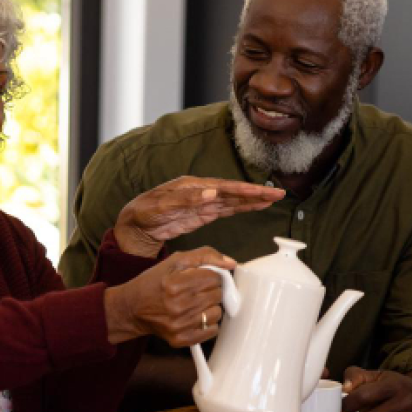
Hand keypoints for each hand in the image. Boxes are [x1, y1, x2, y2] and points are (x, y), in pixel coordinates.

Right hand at [104, 247, 235, 346]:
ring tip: (195, 304)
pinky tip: (194, 317)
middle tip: (196, 291)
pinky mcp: (181, 339)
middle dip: (210, 290)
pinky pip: (211, 330)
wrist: (131, 309)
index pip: (214, 277)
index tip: (201, 278)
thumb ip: (204, 256)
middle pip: (217, 294)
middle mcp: (178, 305)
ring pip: (217, 313)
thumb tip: (231, 263)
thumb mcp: (174, 261)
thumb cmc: (154, 283)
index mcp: (175, 283)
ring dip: (210, 307)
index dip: (210, 275)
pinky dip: (207, 323)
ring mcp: (179, 325)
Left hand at [113, 177, 282, 258]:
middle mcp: (201, 191)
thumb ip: (186, 199)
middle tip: (278, 194)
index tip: (262, 192)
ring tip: (273, 199)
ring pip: (233, 200)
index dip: (245, 190)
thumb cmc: (143, 213)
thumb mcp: (161, 206)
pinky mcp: (202, 215)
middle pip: (233, 192)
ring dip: (252, 200)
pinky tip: (254, 207)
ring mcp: (202, 203)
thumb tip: (212, 192)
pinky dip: (241, 208)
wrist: (133, 226)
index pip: (224, 187)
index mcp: (192, 185)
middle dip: (256, 193)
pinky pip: (225, 210)